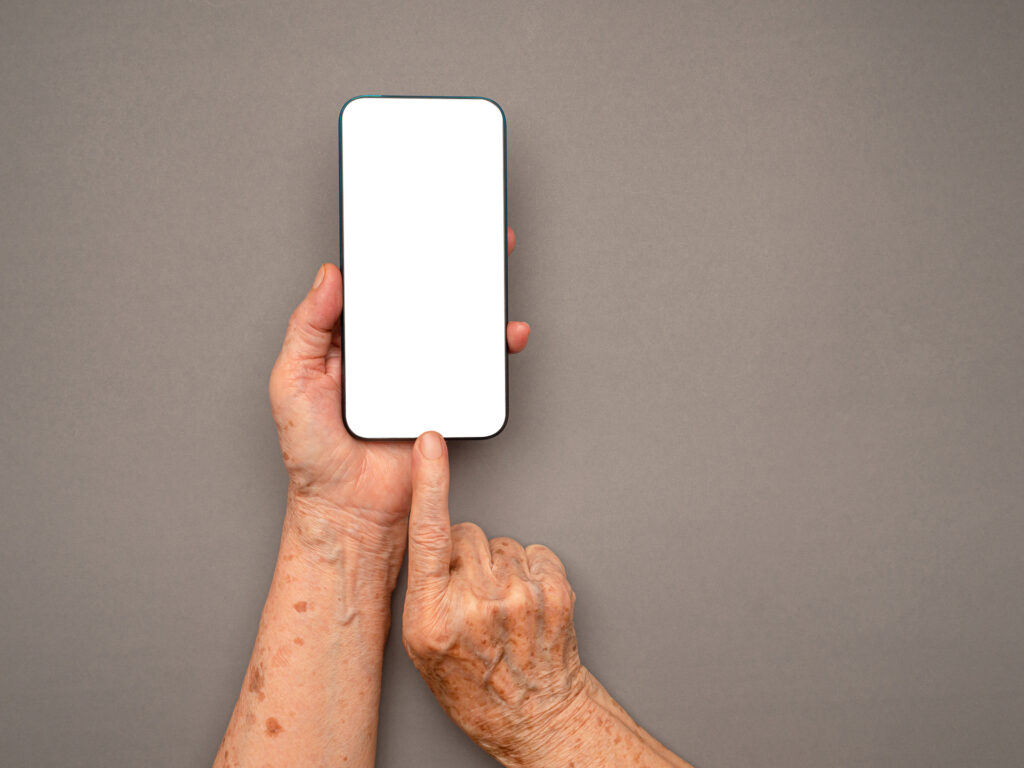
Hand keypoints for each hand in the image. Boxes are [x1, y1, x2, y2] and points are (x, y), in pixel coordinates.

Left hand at [268, 229, 529, 551]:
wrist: (350, 510)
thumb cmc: (313, 453)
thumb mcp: (292, 381)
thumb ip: (306, 326)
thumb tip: (329, 274)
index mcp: (351, 341)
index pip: (375, 287)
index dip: (392, 254)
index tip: (410, 223)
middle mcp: (389, 353)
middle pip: (423, 298)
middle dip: (447, 263)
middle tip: (465, 231)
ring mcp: (421, 374)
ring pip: (455, 326)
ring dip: (478, 298)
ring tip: (493, 270)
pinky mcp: (448, 398)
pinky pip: (477, 367)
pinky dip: (495, 348)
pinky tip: (503, 334)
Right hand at [401, 431, 588, 766]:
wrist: (537, 715)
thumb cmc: (476, 688)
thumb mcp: (423, 647)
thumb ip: (424, 590)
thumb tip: (434, 540)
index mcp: (433, 618)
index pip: (429, 535)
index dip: (429, 483)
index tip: (429, 444)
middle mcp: (477, 604)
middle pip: (468, 533)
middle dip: (467, 555)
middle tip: (471, 594)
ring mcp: (521, 596)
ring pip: (502, 543)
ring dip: (500, 565)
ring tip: (502, 607)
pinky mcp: (554, 591)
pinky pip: (534, 552)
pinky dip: (530, 570)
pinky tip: (525, 602)